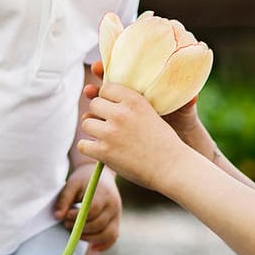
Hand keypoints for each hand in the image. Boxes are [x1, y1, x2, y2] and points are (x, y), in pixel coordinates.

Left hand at [53, 163, 121, 250]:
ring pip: (107, 234)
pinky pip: (113, 237)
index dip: (78, 217)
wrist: (101, 176)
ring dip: (89, 238)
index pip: (93, 210)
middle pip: (99, 224)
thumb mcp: (72, 184)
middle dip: (81, 228)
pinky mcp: (116, 222)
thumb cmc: (84, 180)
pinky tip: (92, 247)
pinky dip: (103, 245)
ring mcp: (117, 215)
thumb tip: (57, 216)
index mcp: (103, 194)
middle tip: (66, 224)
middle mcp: (113, 205)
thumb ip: (64, 199)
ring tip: (75, 233)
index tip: (66, 216)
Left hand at [85, 61, 207, 153]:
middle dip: (99, 114)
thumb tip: (94, 99)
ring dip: (94, 131)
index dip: (107, 98)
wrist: (172, 167)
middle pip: (94, 104)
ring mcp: (111, 133)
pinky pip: (83, 145)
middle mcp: (121, 113)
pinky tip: (101, 151)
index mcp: (134, 100)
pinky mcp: (104, 152)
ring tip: (106, 139)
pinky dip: (90, 149)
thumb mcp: (150, 112)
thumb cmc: (162, 141)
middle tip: (110, 125)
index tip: (113, 107)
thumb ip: (128, 105)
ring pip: (86, 123)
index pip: (106, 88)